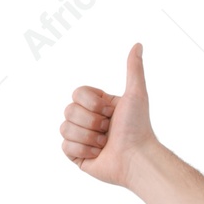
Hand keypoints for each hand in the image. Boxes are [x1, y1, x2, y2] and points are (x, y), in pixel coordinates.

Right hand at [61, 42, 159, 187]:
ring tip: (105, 144)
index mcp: (99, 105)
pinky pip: (65, 147)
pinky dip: (83, 150)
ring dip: (88, 137)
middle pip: (68, 110)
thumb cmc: (139, 127)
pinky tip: (98, 154)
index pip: (76, 93)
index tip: (111, 112)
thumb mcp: (136, 94)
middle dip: (91, 121)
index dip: (92, 103)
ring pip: (65, 128)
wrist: (137, 158)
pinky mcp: (77, 156)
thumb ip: (134, 69)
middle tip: (108, 130)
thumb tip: (138, 44)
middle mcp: (89, 120)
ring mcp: (81, 138)